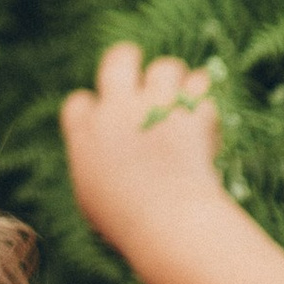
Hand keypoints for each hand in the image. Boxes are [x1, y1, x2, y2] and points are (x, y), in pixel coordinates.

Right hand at [61, 44, 227, 267]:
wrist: (169, 222)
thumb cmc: (127, 223)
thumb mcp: (94, 201)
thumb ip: (94, 170)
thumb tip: (99, 164)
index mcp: (85, 132)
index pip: (79, 103)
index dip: (92, 111)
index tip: (103, 124)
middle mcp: (117, 109)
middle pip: (119, 59)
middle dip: (129, 61)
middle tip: (141, 77)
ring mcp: (156, 106)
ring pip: (166, 67)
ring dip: (175, 82)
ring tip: (181, 101)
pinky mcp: (191, 112)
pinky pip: (201, 87)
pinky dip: (204, 99)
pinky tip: (205, 115)